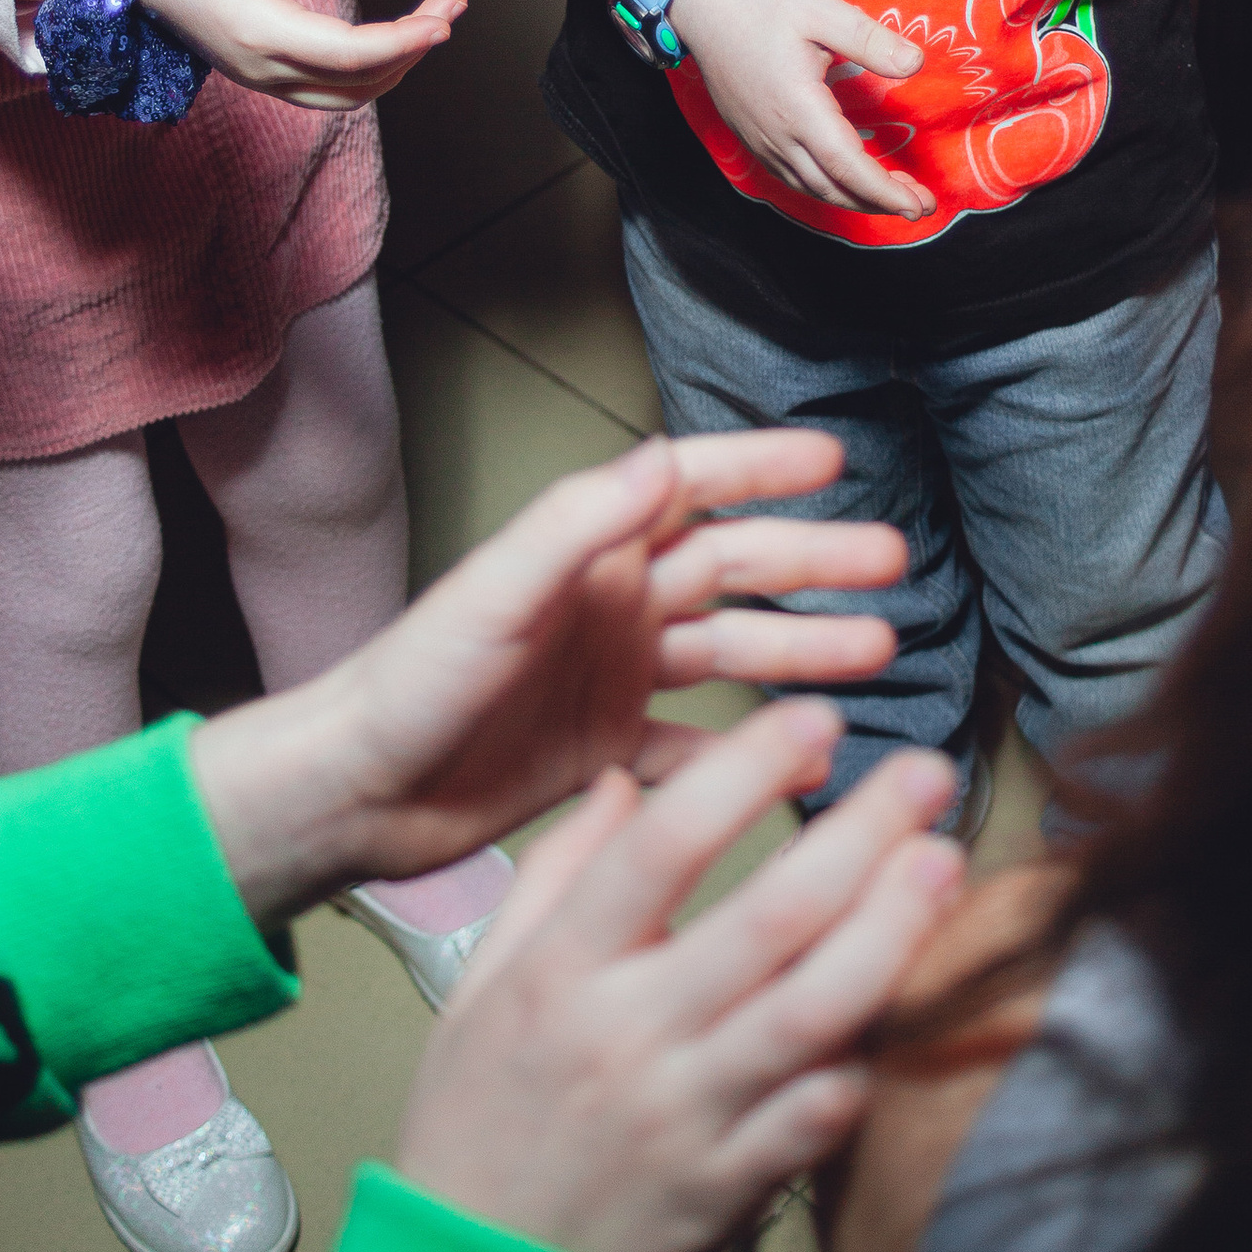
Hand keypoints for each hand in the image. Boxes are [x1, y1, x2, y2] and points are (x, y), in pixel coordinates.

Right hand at [125, 0, 463, 105]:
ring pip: (347, 95)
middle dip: (414, 47)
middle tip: (453, 3)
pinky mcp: (261, 73)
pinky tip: (394, 38)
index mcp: (258, 30)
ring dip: (397, 65)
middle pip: (358, 80)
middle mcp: (261, 67)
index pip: (349, 53)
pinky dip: (370, 71)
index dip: (404, 40)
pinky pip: (328, 90)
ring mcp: (260, 78)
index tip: (444, 18)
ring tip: (434, 19)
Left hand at [188, 428, 908, 909]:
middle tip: (894, 564)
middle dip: (814, 560)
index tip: (835, 461)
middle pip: (733, 569)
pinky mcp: (603, 749)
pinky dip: (751, 751)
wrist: (357, 792)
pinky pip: (697, 744)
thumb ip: (581, 524)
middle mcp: (609, 605)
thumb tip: (663, 459)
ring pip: (732, 652)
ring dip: (804, 647)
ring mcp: (612, 677)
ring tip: (880, 649)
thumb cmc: (411, 682)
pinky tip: (807, 755)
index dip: (761, 469)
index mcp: (588, 555)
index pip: (690, 489)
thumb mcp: (497, 591)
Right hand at [397, 708, 963, 1251]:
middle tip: (928, 774)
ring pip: (813, 1011)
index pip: (662, 846)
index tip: (815, 721)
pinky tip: (909, 1006)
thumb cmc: (477, 1124)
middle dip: (862, 834)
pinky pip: (818, 1119)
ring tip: (945, 865)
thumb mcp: (482, 986)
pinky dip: (865, 1063)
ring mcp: (685, 1116)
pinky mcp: (728, 1190)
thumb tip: (626, 783)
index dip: (746, 771)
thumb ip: (556, 875)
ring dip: (892, 932)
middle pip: (768, 917)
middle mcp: (627, 1036)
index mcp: (561, 973)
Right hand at [671, 0, 930, 219]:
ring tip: (893, 196)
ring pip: (812, 188)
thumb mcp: (821, 10)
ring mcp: (761, 141)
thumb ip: (869, 40)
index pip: (848, 167)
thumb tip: (916, 63)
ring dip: (854, 199)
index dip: (885, 192)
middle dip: (880, 204)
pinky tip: (846, 182)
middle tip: (921, 206)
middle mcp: (777, 135)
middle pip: (833, 188)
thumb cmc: (762, 4)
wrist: (703, 5)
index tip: (918, 204)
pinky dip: (826, 189)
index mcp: (798, 108)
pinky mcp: (752, 138)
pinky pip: (792, 178)